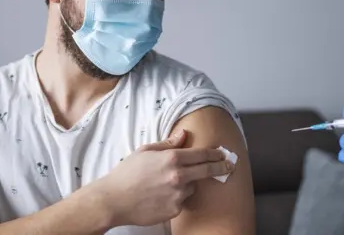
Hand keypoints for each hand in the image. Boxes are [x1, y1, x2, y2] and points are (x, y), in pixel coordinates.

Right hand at [102, 130, 234, 226]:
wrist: (114, 200)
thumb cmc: (126, 173)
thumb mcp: (145, 151)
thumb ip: (167, 143)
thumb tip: (184, 134)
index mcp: (171, 158)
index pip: (202, 154)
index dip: (215, 153)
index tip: (223, 153)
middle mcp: (178, 176)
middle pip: (207, 170)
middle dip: (221, 167)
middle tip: (229, 166)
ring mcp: (178, 194)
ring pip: (192, 187)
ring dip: (187, 184)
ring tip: (165, 184)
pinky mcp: (175, 209)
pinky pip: (182, 200)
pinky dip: (176, 197)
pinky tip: (160, 195)